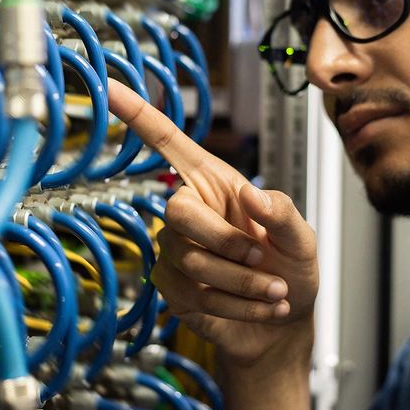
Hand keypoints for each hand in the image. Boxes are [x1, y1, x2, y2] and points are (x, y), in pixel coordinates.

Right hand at [107, 79, 318, 364]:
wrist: (283, 322)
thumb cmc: (291, 268)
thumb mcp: (301, 237)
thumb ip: (282, 213)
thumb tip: (250, 196)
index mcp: (215, 183)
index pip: (170, 143)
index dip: (139, 116)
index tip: (108, 86)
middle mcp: (189, 210)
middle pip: (176, 211)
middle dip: (226, 241)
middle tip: (261, 255)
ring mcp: (175, 250)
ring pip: (191, 262)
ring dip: (243, 282)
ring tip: (275, 290)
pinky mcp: (171, 287)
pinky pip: (194, 296)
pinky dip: (238, 305)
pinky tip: (261, 305)